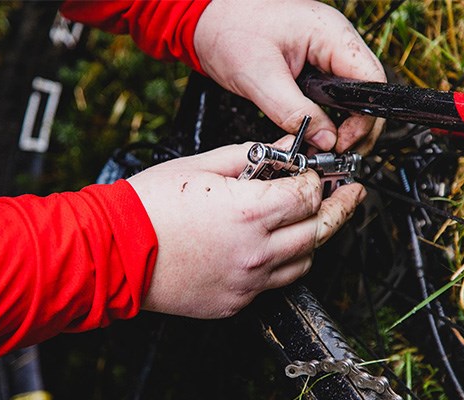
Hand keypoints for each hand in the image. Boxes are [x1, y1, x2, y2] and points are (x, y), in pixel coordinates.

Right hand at [127, 140, 364, 317]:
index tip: (315, 173)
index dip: (316, 179)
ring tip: (312, 220)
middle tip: (350, 195)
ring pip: (304, 261)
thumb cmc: (149, 206)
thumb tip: (285, 146)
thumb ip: (253, 155)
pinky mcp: (235, 301)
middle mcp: (255, 252)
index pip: (307, 195)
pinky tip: (274, 246)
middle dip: (339, 208)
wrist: (113, 250)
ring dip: (313, 238)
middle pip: (319, 230)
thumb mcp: (202, 165)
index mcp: (248, 212)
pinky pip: (275, 283)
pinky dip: (283, 263)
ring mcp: (247, 282)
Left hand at [194, 0, 385, 153]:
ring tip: (327, 149)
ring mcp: (327, 54)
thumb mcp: (261, 78)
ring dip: (344, 126)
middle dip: (358, 128)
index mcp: (331, 35)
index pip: (371, 81)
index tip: (343, 143)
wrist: (209, 21)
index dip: (364, 119)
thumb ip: (294, 111)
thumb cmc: (231, 31)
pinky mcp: (314, 67)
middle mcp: (336, 43)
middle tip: (338, 154)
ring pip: (351, 98)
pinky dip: (328, 118)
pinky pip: (332, 97)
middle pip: (367, 93)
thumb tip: (325, 140)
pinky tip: (318, 134)